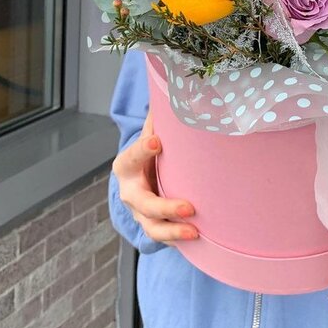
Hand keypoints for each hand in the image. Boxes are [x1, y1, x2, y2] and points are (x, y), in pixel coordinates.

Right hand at [112, 111, 198, 245]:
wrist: (142, 179)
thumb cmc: (154, 152)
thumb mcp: (153, 134)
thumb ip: (161, 118)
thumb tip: (178, 87)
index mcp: (127, 165)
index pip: (133, 156)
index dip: (143, 150)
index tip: (158, 141)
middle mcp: (131, 193)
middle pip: (144, 203)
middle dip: (166, 206)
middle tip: (190, 207)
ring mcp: (141, 215)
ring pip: (153, 228)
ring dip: (174, 232)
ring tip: (196, 232)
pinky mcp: (155, 228)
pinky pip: (166, 238)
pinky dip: (180, 240)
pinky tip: (201, 239)